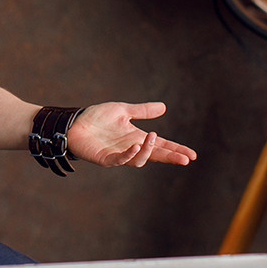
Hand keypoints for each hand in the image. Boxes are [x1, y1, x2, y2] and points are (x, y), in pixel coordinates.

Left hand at [66, 102, 196, 167]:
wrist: (74, 123)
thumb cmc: (96, 118)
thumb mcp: (123, 111)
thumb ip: (142, 111)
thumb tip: (164, 107)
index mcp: (136, 138)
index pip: (161, 146)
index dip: (176, 150)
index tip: (192, 155)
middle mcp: (130, 148)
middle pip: (155, 155)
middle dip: (170, 157)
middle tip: (185, 159)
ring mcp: (118, 155)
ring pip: (139, 159)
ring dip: (148, 150)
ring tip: (153, 137)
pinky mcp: (105, 158)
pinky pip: (120, 160)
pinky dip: (129, 155)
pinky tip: (136, 146)